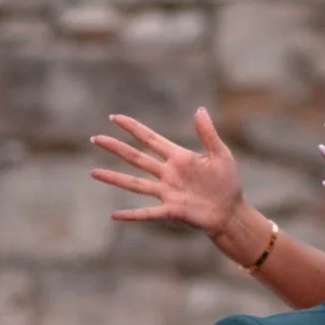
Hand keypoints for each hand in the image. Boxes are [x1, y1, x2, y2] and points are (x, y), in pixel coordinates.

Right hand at [90, 108, 242, 235]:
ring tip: (93, 173)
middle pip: (136, 158)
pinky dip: (132, 214)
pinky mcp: (171, 211)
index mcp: (178, 157)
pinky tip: (114, 215)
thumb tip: (199, 109)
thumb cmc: (226, 183)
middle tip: (95, 138)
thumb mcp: (220, 154)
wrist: (231, 212)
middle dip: (116, 148)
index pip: (150, 139)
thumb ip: (208, 134)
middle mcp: (168, 174)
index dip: (133, 128)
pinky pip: (148, 213)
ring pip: (135, 184)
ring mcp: (167, 193)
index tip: (115, 118)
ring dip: (114, 178)